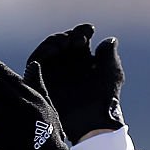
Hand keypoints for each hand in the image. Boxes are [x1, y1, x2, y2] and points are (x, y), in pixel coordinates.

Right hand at [26, 23, 124, 144]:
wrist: (93, 119)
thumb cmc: (106, 96)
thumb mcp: (112, 72)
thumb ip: (109, 54)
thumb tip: (110, 39)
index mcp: (85, 60)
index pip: (79, 39)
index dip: (83, 31)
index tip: (89, 30)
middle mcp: (68, 64)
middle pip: (63, 41)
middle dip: (69, 36)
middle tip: (77, 39)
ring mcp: (55, 71)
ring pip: (49, 49)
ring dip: (55, 41)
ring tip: (65, 42)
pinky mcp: (43, 79)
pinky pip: (37, 61)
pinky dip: (43, 52)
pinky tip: (54, 50)